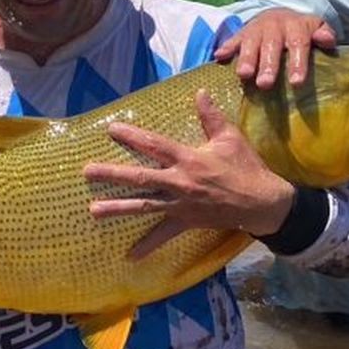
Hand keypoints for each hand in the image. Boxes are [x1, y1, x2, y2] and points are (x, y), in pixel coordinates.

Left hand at [83, 90, 295, 259]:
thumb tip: (200, 92)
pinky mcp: (186, 221)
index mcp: (188, 159)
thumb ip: (211, 116)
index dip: (132, 136)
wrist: (261, 202)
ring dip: (117, 208)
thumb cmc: (246, 168)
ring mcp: (180, 204)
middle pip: (139, 177)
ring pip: (143, 206)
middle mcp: (179, 182)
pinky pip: (163, 235)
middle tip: (87, 171)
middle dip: (112, 174)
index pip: (154, 145)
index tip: (111, 130)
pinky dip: (147, 246)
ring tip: (92, 210)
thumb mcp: (230, 138)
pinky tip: (130, 256)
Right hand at [214, 7, 336, 88]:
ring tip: (244, 75)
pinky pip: (233, 39)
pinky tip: (219, 57)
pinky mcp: (241, 33)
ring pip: (251, 43)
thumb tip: (327, 40)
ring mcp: (256, 29)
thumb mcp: (315, 28)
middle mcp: (275, 26)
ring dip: (247, 59)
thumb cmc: (300, 31)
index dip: (297, 63)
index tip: (296, 82)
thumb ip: (324, 34)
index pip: (298, 44)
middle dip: (268, 65)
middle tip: (265, 84)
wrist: (278, 15)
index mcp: (296, 26)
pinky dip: (226, 48)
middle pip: (271, 45)